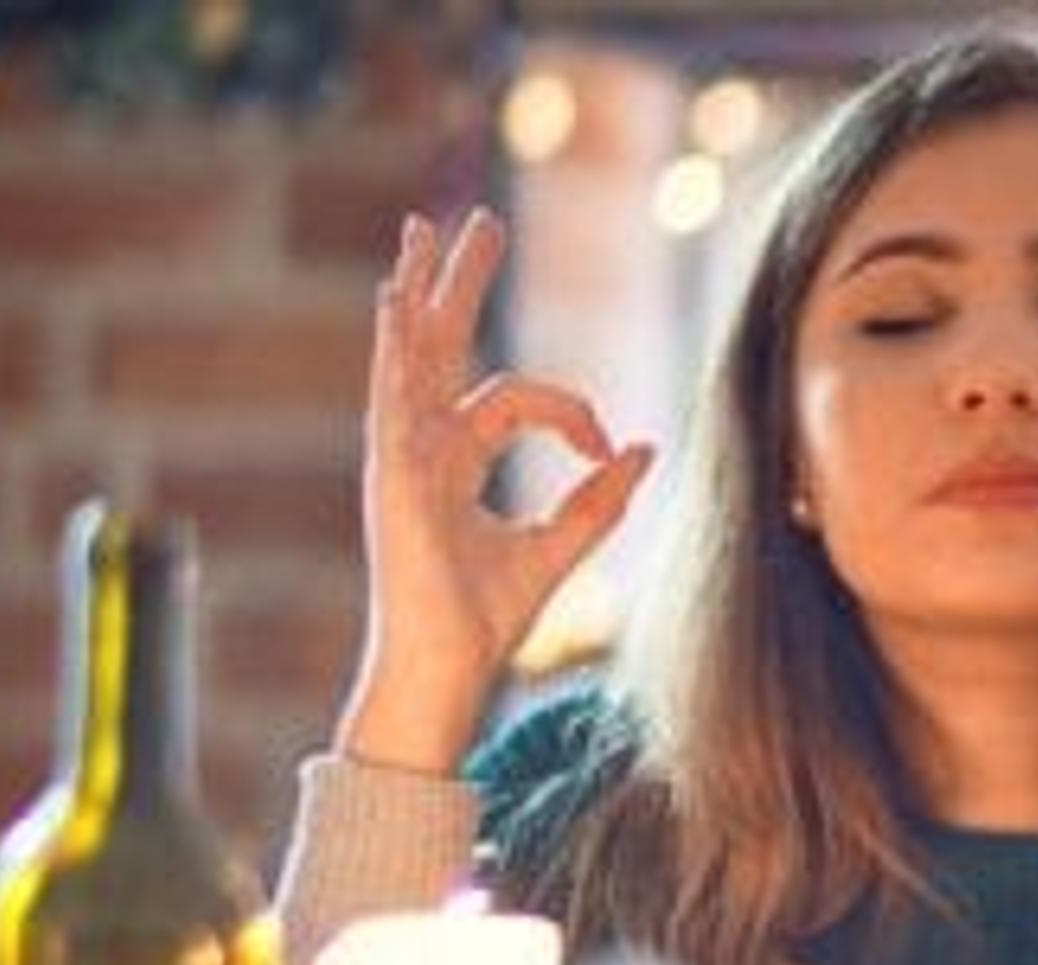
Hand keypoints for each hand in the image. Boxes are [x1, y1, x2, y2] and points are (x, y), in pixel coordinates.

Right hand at [345, 208, 654, 773]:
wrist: (447, 668)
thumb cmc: (486, 620)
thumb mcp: (559, 548)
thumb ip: (599, 499)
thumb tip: (643, 447)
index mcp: (454, 462)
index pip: (515, 401)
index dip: (571, 412)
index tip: (606, 446)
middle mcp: (422, 449)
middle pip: (441, 347)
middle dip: (459, 284)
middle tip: (478, 223)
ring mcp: (401, 458)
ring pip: (411, 355)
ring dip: (419, 291)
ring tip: (423, 232)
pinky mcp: (396, 475)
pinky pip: (393, 397)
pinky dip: (395, 346)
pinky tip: (394, 300)